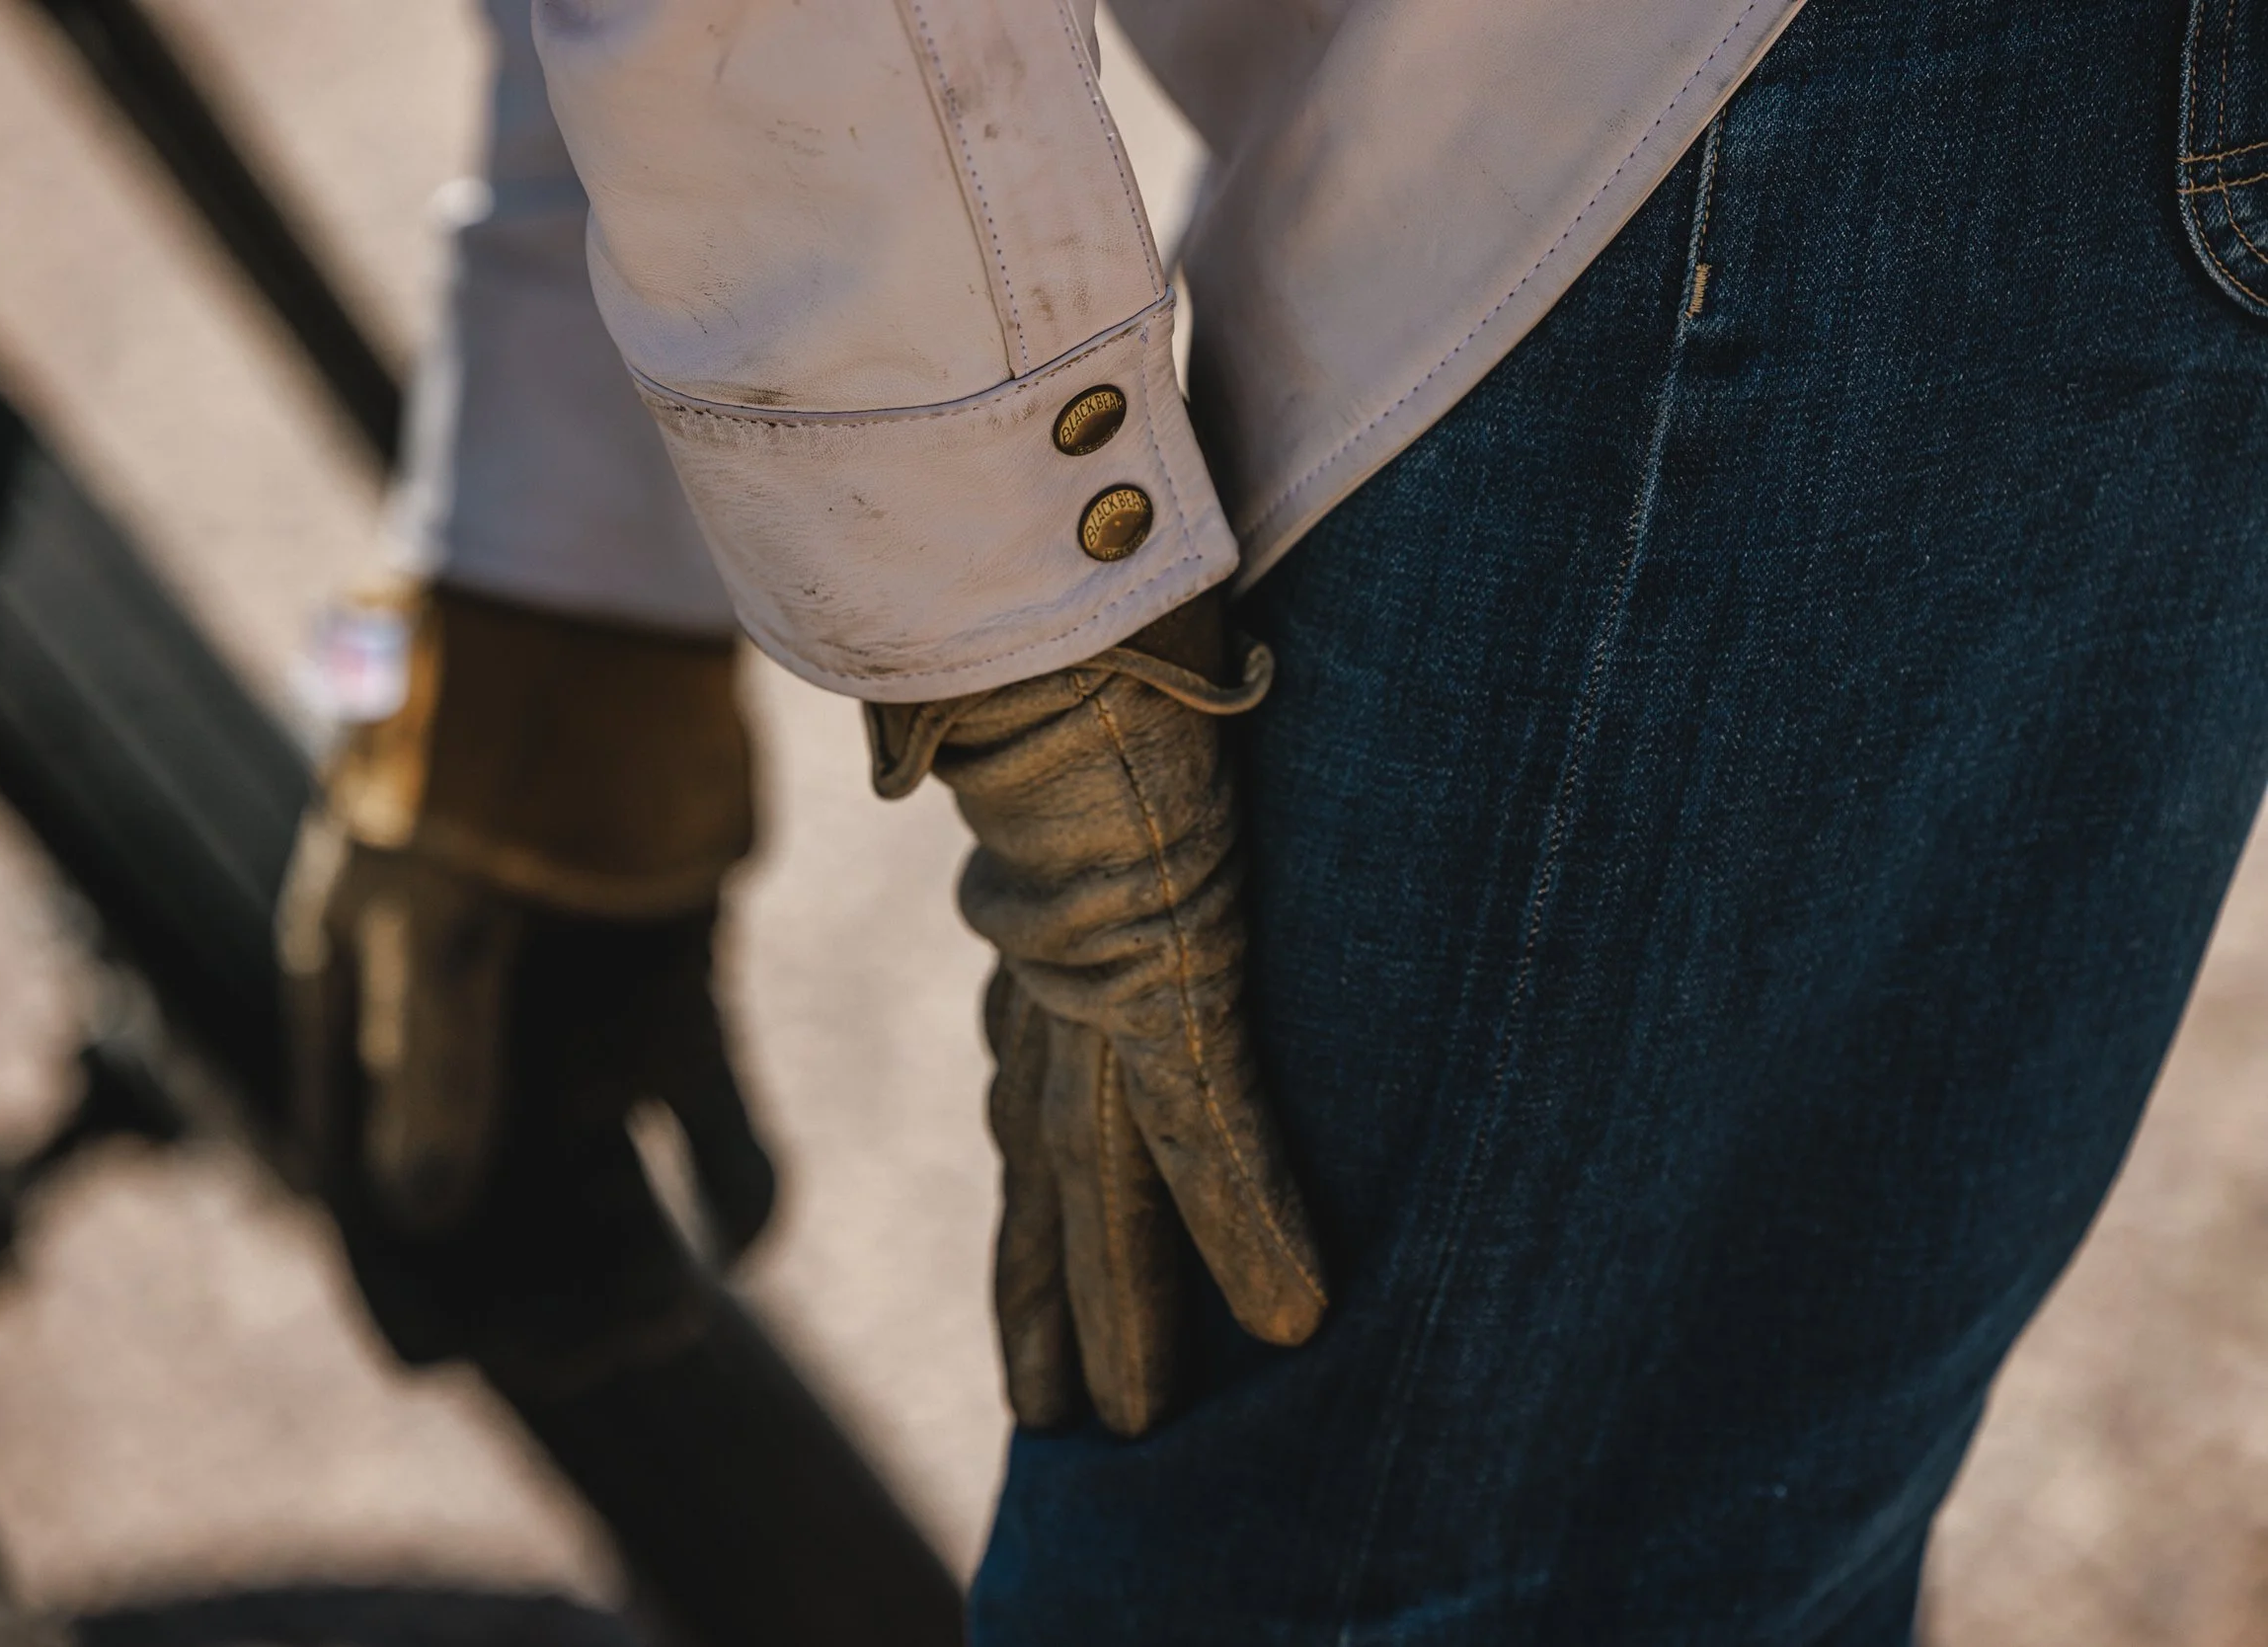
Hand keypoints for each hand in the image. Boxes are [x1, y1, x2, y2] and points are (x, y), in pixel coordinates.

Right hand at [278, 585, 772, 1387]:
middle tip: (611, 1333)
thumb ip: (430, 1057)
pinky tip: (741, 1240)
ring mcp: (574, 1016)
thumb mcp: (436, 904)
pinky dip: (730, 1182)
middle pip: (494, 1213)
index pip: (366, 1194)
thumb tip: (420, 1217)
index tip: (464, 1359)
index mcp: (365, 1025)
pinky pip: (705, 1116)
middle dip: (541, 1291)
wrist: (606, 619)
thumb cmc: (481, 745)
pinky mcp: (675, 990)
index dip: (410, 1285)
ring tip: (672, 1308)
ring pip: (597, 1182)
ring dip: (632, 1255)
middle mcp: (470, 1039)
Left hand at [870, 599, 1325, 1434]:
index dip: (1032, 1214)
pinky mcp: (1162, 991)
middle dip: (1049, 1303)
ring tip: (1128, 1427)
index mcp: (1038, 951)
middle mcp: (1051, 999)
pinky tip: (1293, 1322)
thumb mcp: (1119, 767)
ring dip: (1121, 1315)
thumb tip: (1171, 799)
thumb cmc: (1103, 669)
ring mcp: (1099, 1006)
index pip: (1030, 1113)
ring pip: (1104, 1197)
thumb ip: (1137, 817)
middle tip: (1054, 1422)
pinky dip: (1245, 1228)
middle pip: (1047, 1186)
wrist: (1063, 633)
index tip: (1030, 1293)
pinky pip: (1210, 1137)